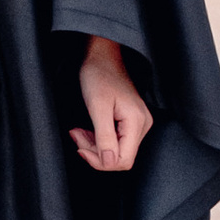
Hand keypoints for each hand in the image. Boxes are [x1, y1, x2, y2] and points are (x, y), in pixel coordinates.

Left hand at [70, 36, 153, 172]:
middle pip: (120, 157)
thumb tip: (109, 162)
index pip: (124, 160)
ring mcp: (138, 123)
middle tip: (76, 135)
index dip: (101, 162)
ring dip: (94, 145)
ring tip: (78, 131)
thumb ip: (104, 136)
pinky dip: (98, 139)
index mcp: (137, 122)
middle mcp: (142, 125)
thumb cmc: (99, 75)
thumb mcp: (97, 106)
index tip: (81, 149)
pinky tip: (87, 130)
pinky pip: (116, 140)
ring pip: (116, 150)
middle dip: (95, 152)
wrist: (103, 56)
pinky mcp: (131, 121)